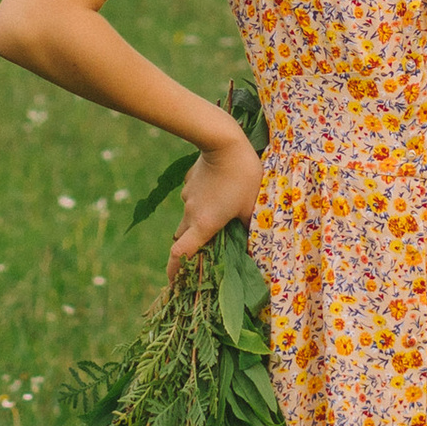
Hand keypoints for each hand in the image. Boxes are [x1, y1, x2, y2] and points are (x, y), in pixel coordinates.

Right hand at [165, 124, 262, 289]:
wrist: (222, 141)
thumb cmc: (242, 176)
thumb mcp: (252, 206)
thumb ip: (250, 227)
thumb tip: (253, 244)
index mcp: (203, 224)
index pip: (181, 254)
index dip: (174, 271)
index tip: (173, 284)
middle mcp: (191, 213)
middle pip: (182, 238)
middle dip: (188, 249)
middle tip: (200, 255)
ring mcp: (188, 196)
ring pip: (189, 217)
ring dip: (198, 223)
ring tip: (216, 219)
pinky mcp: (189, 182)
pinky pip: (193, 198)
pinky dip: (201, 203)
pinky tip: (217, 193)